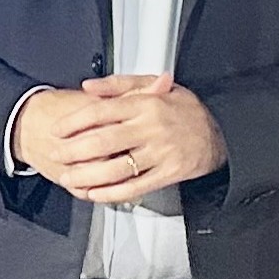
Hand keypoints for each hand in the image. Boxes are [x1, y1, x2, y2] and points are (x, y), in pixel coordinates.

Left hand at [9, 74, 226, 203]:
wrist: (221, 133)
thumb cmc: (185, 110)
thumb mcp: (156, 85)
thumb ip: (120, 85)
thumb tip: (89, 86)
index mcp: (145, 104)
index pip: (101, 111)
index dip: (74, 122)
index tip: (58, 130)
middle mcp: (150, 128)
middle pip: (102, 141)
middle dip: (73, 151)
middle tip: (57, 155)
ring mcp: (159, 153)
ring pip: (116, 168)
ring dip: (87, 176)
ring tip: (69, 178)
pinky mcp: (167, 173)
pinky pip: (134, 186)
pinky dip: (111, 193)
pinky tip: (95, 193)